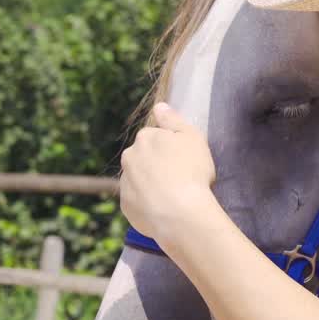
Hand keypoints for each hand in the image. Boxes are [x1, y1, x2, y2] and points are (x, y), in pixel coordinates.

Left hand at [119, 102, 216, 242]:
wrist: (180, 213)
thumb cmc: (191, 171)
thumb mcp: (192, 137)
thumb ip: (173, 119)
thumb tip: (158, 106)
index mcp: (145, 138)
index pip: (156, 137)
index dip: (172, 148)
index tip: (185, 160)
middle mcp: (130, 157)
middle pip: (144, 157)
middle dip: (157, 164)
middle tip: (180, 178)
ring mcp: (126, 182)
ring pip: (139, 179)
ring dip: (152, 184)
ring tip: (174, 196)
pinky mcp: (126, 206)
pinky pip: (138, 201)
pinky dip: (149, 203)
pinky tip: (165, 209)